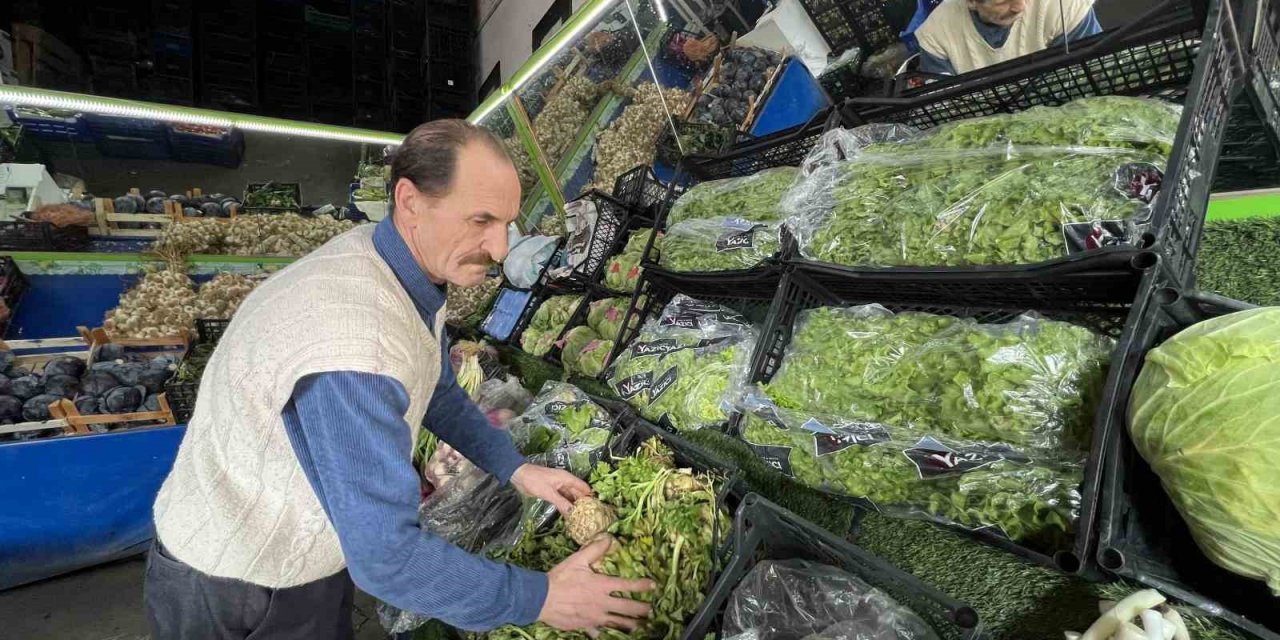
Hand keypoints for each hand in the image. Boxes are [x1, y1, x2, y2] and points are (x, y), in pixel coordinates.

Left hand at [510, 463, 591, 515]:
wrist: (519, 475)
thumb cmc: (534, 481)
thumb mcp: (548, 493)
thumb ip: (561, 503)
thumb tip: (573, 513)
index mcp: (567, 478)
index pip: (584, 487)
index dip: (591, 496)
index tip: (597, 508)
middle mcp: (565, 482)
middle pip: (578, 493)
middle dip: (583, 503)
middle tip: (590, 516)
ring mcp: (558, 487)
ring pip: (570, 497)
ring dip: (574, 506)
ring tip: (581, 518)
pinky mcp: (552, 492)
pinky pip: (562, 499)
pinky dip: (566, 506)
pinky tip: (569, 515)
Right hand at [539, 537, 654, 633]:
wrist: (541, 599)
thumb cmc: (560, 578)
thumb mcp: (577, 560)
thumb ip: (595, 549)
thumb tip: (609, 539)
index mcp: (602, 585)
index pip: (627, 585)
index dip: (642, 586)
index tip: (654, 586)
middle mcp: (602, 603)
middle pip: (628, 608)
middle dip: (642, 609)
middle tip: (651, 611)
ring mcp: (595, 617)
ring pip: (618, 623)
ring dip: (630, 624)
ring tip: (640, 626)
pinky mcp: (585, 626)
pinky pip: (599, 631)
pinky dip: (604, 632)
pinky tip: (606, 633)